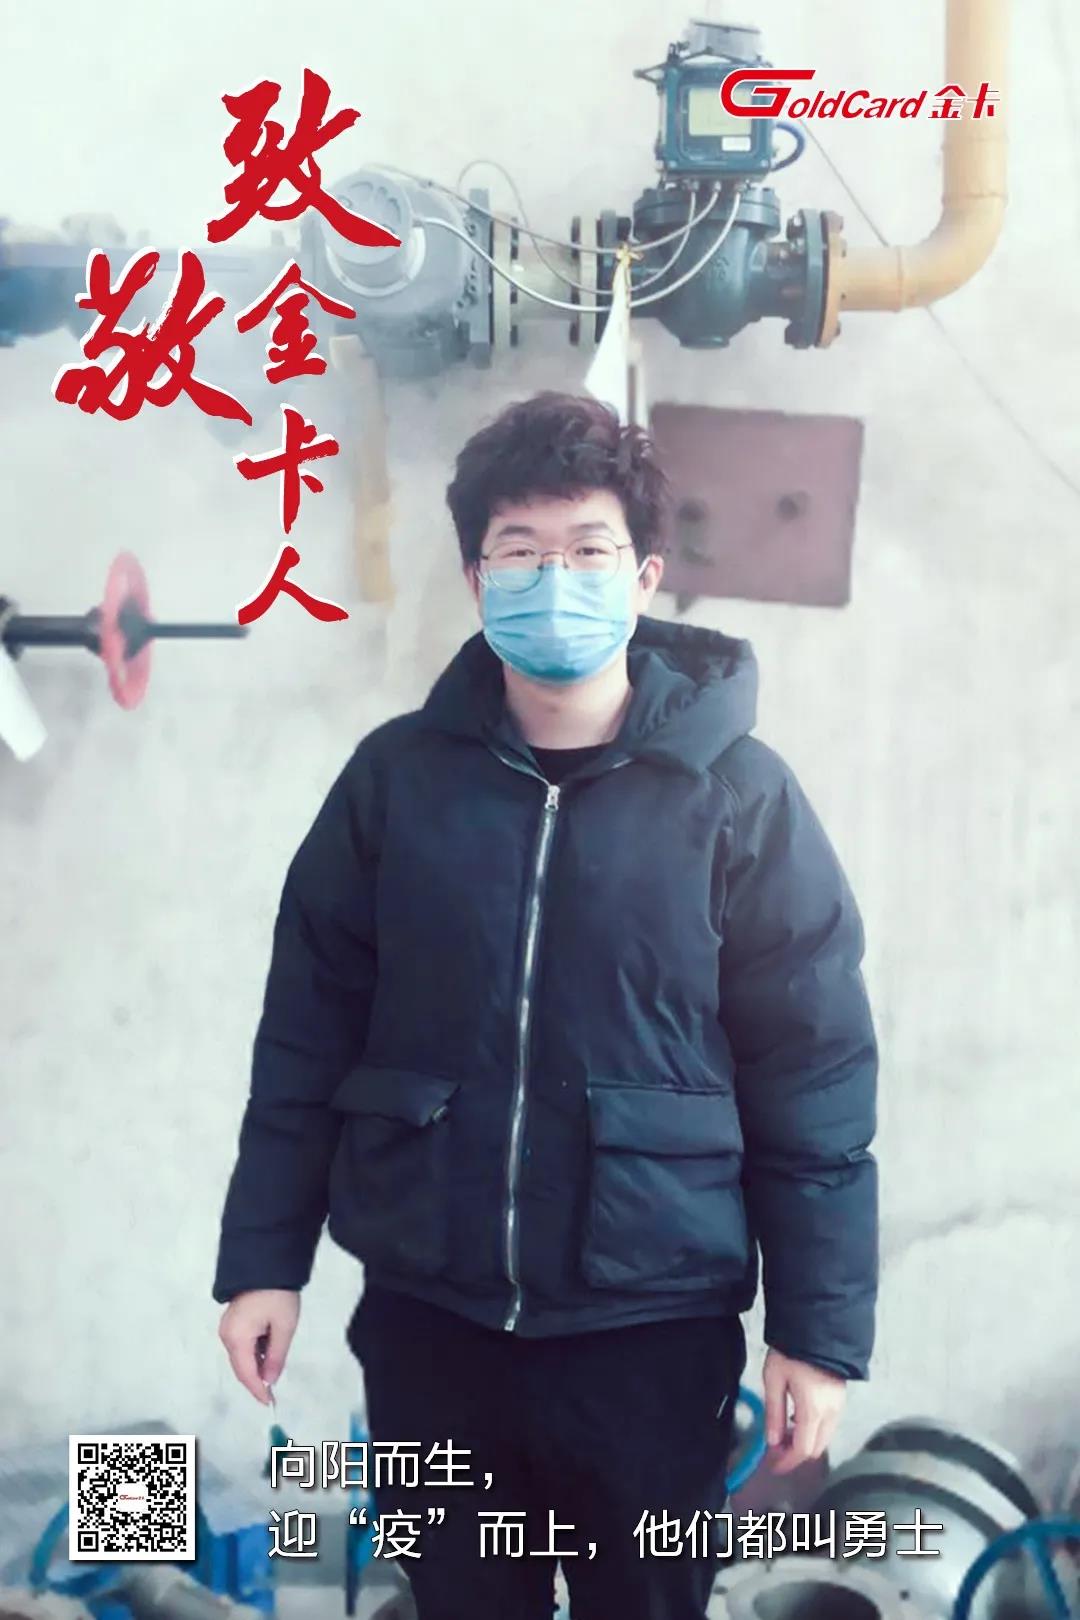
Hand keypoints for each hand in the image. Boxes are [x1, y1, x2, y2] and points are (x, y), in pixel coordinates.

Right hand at [218, 1289, 299, 1404]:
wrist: (267, 1263)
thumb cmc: (278, 1295)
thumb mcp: (284, 1327)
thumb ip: (276, 1357)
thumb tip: (270, 1380)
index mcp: (237, 1338)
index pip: (246, 1373)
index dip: (257, 1390)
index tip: (269, 1402)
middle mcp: (226, 1335)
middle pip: (240, 1366)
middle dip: (256, 1380)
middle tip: (271, 1393)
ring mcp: (227, 1327)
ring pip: (241, 1356)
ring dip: (256, 1366)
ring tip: (273, 1370)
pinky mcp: (232, 1321)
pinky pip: (241, 1345)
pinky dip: (254, 1353)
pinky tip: (267, 1354)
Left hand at [762, 1348, 845, 1475]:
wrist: (817, 1326)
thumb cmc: (791, 1352)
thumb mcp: (774, 1380)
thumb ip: (773, 1413)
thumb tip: (772, 1442)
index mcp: (813, 1410)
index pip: (802, 1450)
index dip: (787, 1462)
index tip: (773, 1466)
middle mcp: (831, 1413)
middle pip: (816, 1448)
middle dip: (795, 1454)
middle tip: (775, 1448)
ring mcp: (840, 1405)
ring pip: (824, 1438)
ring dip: (805, 1442)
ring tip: (783, 1431)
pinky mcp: (841, 1398)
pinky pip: (829, 1425)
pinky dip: (813, 1430)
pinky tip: (797, 1417)